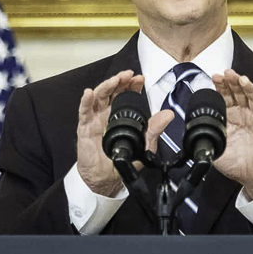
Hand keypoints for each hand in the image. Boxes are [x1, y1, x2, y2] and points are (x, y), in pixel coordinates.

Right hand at [74, 71, 146, 195]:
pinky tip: (89, 93)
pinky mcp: (85, 127)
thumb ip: (154, 130)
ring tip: (115, 81)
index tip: (140, 79)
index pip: (126, 95)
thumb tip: (168, 115)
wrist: (105, 178)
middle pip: (113, 91)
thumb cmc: (121, 161)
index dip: (132, 85)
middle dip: (120, 81)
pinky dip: (86, 101)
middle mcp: (107, 114)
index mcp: (121, 116)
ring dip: (106, 86)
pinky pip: (84, 111)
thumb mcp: (143, 145)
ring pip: (99, 96)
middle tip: (128, 75)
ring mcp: (95, 118)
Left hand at [212, 70, 252, 198]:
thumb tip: (191, 133)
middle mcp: (246, 116)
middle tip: (226, 74)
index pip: (227, 97)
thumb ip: (206, 140)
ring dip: (249, 87)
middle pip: (240, 93)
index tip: (215, 78)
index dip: (221, 87)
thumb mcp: (216, 152)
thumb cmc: (239, 165)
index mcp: (233, 118)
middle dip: (233, 82)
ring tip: (242, 79)